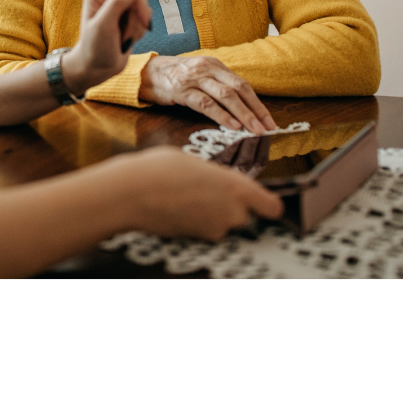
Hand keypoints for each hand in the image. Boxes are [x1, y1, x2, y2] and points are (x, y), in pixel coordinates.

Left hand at [63, 0, 152, 93]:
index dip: (139, 5)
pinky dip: (139, 31)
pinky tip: (127, 39)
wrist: (98, 67)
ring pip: (143, 9)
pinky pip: (143, 18)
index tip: (143, 22)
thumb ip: (118, 3)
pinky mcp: (126, 15)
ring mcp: (117, 4)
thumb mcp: (104, 25)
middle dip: (136, 20)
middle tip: (124, 36)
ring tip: (122, 39)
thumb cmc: (95, 48)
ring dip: (137, 28)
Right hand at [107, 145, 282, 240]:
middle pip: (244, 214)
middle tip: (205, 191)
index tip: (261, 200)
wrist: (130, 193)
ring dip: (211, 213)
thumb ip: (215, 176)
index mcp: (236, 187)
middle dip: (229, 205)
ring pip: (222, 222)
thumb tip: (217, 183)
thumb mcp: (192, 161)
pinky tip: (176, 207)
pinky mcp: (196, 240)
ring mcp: (214, 230)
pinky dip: (195, 221)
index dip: (268, 203)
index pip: (272, 206)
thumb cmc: (159, 169)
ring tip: (185, 196)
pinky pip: (204, 229)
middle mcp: (231, 213)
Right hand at [139, 55, 276, 133]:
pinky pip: (206, 103)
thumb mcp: (200, 75)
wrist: (146, 73)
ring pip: (226, 96)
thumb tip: (243, 108)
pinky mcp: (182, 91)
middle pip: (238, 89)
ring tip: (254, 129)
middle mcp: (207, 68)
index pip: (242, 84)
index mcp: (215, 64)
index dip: (258, 103)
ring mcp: (194, 79)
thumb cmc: (176, 77)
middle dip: (255, 110)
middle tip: (267, 128)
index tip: (269, 121)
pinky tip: (231, 125)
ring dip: (243, 114)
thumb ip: (218, 85)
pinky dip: (221, 114)